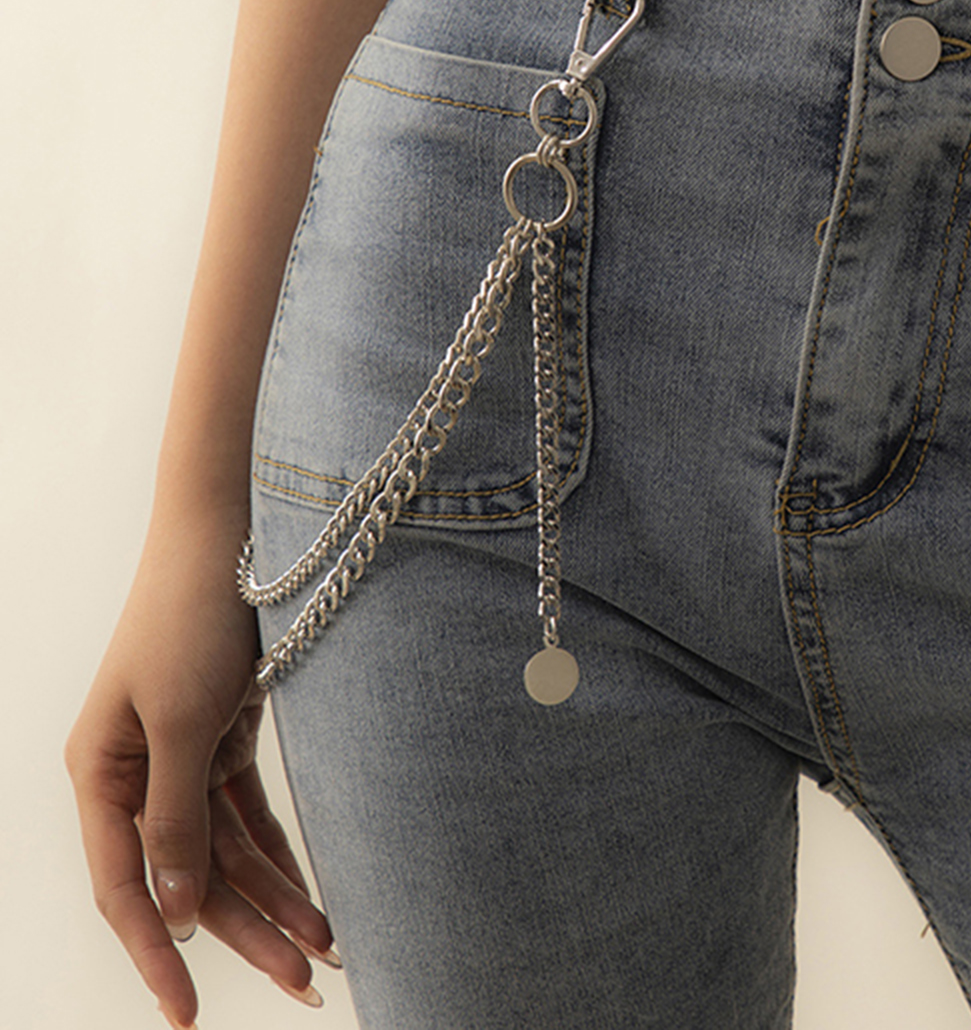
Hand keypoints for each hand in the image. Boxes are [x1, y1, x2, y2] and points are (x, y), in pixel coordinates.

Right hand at [66, 530, 335, 1027]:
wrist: (231, 533)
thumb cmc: (190, 616)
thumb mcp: (181, 721)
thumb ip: (176, 817)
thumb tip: (176, 909)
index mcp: (100, 775)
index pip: (125, 887)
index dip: (157, 952)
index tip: (185, 1016)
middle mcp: (134, 775)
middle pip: (189, 876)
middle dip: (246, 933)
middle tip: (305, 985)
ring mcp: (180, 756)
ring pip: (225, 852)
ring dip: (275, 898)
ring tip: (326, 951)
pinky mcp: (222, 736)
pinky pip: (248, 815)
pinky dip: (281, 852)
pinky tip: (314, 895)